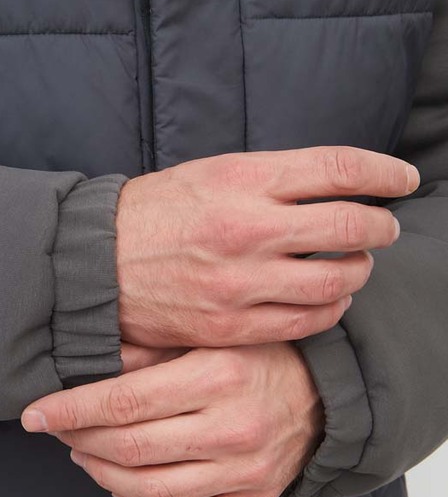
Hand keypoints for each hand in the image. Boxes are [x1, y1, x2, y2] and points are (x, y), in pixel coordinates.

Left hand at [21, 343, 324, 496]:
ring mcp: (245, 473)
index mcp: (216, 378)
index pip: (122, 403)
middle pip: (130, 449)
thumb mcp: (203, 335)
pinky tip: (121, 484)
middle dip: (78, 441)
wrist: (322, 394)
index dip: (69, 411)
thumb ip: (146, 350)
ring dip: (102, 475)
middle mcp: (232, 430)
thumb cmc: (252, 355)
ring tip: (83, 454)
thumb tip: (81, 362)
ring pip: (150, 492)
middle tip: (57, 429)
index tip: (34, 414)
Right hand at [115, 144, 418, 347]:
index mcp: (241, 179)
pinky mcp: (233, 325)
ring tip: (353, 265)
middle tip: (383, 227)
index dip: (383, 173)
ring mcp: (241, 282)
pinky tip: (327, 299)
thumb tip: (338, 185)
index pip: (338, 170)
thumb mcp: (211, 173)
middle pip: (351, 227)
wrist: (96, 266)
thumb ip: (273, 178)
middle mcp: (246, 229)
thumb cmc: (155, 213)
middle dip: (381, 227)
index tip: (400, 179)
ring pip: (337, 281)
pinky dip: (330, 309)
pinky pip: (307, 322)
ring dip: (358, 271)